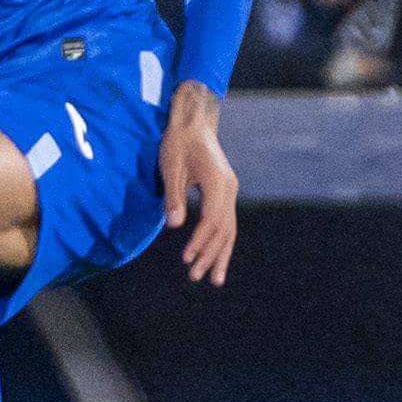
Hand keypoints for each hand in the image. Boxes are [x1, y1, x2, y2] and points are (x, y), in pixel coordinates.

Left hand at [159, 81, 236, 284]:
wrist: (193, 122)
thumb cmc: (178, 142)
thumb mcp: (171, 167)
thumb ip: (174, 197)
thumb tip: (174, 227)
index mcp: (218, 183)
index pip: (212, 221)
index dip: (199, 241)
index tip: (186, 258)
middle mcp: (229, 189)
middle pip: (224, 230)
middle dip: (211, 255)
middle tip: (197, 277)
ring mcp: (230, 191)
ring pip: (229, 229)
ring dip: (220, 254)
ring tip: (214, 279)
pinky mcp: (225, 192)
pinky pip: (227, 221)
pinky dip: (221, 241)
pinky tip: (215, 256)